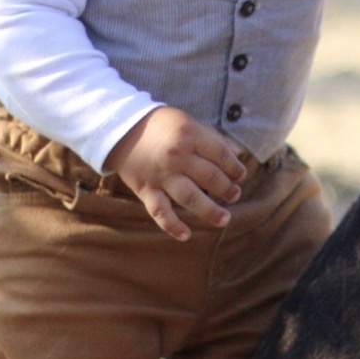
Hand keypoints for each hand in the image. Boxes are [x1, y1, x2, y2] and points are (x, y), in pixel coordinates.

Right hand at [105, 107, 246, 241]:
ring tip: (224, 219)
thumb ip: (211, 139)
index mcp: (189, 135)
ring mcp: (161, 175)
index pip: (220, 155)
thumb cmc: (159, 125)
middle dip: (226, 189)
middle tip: (235, 195)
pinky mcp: (146, 189)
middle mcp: (176, 156)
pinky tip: (186, 235)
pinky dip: (172, 225)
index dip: (234, 167)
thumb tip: (237, 155)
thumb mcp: (187, 123)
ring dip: (210, 211)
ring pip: (190, 197)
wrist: (118, 128)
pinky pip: (160, 211)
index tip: (241, 176)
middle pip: (210, 177)